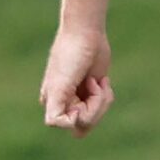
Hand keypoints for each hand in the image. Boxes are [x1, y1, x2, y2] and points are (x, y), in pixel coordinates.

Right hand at [41, 21, 114, 137]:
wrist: (86, 34)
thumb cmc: (70, 56)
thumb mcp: (60, 85)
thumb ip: (54, 108)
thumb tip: (54, 125)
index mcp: (52, 103)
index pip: (69, 125)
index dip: (81, 116)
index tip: (81, 97)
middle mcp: (64, 103)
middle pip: (85, 124)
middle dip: (95, 107)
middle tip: (93, 84)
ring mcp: (79, 98)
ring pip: (95, 117)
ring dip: (102, 100)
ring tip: (98, 81)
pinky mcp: (93, 92)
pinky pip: (102, 106)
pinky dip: (106, 95)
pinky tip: (102, 80)